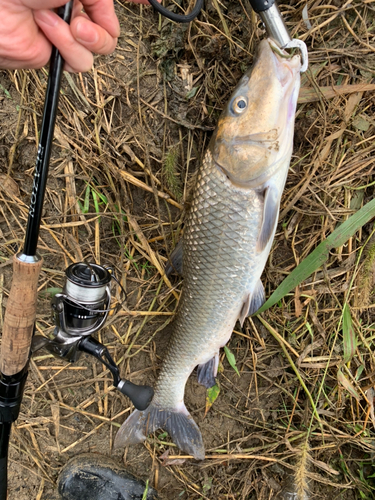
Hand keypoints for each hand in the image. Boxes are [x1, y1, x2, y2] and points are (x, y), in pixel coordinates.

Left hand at [0, 0, 121, 71]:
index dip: (109, 15)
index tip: (113, 12)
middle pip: (108, 34)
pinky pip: (80, 62)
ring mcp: (66, 37)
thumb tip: (111, 20)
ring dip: (73, 38)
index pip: (106, 9)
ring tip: (47, 20)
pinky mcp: (57, 57)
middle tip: (77, 24)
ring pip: (95, 51)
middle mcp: (73, 14)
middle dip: (97, 32)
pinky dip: (66, 49)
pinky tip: (45, 32)